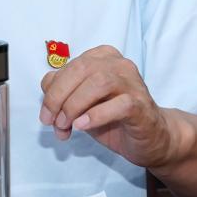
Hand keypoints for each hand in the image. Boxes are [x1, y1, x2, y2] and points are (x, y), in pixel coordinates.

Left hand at [38, 45, 185, 169]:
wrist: (149, 138)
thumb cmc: (112, 117)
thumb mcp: (81, 103)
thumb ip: (63, 93)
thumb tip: (46, 93)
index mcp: (102, 57)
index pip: (68, 67)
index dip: (51, 91)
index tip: (46, 116)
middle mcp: (119, 64)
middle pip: (81, 70)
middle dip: (59, 97)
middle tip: (52, 121)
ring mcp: (133, 83)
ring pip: (99, 82)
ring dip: (75, 105)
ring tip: (66, 126)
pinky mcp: (141, 104)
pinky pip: (118, 104)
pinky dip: (95, 115)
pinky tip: (82, 126)